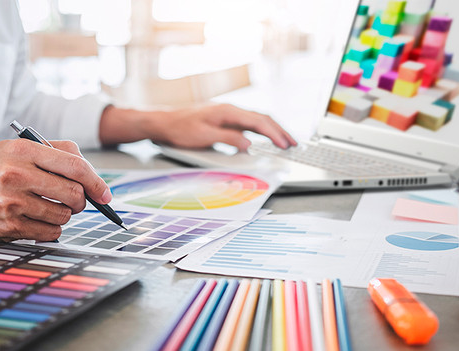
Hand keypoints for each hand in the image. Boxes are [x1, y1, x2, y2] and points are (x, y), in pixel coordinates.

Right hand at [0, 139, 109, 241]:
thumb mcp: (19, 149)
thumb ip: (58, 152)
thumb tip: (94, 176)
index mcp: (23, 150)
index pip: (75, 166)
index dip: (97, 182)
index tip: (105, 194)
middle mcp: (16, 174)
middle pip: (74, 193)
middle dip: (81, 200)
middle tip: (74, 200)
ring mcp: (11, 201)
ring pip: (64, 215)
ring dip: (64, 215)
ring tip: (48, 207)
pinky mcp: (8, 225)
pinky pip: (50, 232)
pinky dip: (51, 229)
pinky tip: (37, 220)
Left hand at [155, 104, 297, 150]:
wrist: (165, 123)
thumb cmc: (180, 129)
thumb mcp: (204, 137)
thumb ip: (228, 139)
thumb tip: (249, 144)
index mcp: (228, 112)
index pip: (258, 122)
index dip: (274, 134)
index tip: (285, 145)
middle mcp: (231, 110)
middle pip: (262, 119)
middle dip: (280, 131)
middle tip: (294, 144)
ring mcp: (229, 114)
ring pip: (257, 120)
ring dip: (273, 130)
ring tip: (285, 141)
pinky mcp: (225, 120)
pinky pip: (249, 124)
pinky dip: (262, 131)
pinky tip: (266, 138)